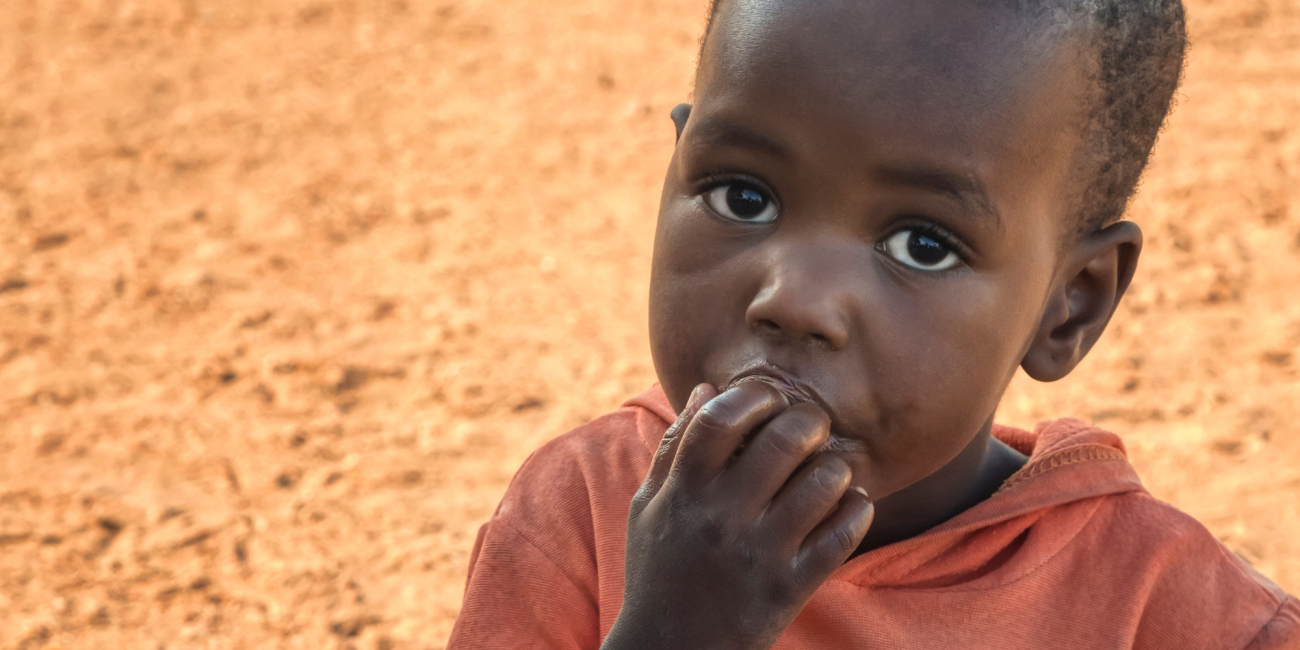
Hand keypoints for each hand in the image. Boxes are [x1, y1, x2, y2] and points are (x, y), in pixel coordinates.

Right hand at [602, 382, 874, 649]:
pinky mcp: (789, 588)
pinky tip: (851, 504)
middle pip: (782, 441)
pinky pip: (841, 536)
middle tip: (814, 424)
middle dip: (809, 420)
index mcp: (684, 491)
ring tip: (831, 469)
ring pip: (821, 484)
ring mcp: (757, 554)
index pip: (722, 419)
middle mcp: (721, 518)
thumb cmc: (659, 570)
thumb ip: (674, 447)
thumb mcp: (649, 506)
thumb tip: (707, 389)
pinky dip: (856, 510)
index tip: (769, 398)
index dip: (754, 395)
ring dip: (836, 466)